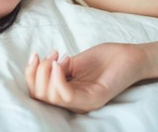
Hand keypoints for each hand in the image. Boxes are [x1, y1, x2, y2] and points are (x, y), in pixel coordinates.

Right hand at [25, 43, 145, 112]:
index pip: (38, 93)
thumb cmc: (102, 59)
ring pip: (50, 97)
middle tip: (50, 55)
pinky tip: (60, 63)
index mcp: (66, 93)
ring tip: (57, 56)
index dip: (30, 74)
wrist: (127, 56)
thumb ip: (58, 68)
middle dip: (37, 72)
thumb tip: (45, 67)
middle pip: (40, 96)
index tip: (36, 54)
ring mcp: (83, 102)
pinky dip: (58, 78)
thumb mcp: (72, 62)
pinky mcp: (93, 98)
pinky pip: (67, 95)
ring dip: (47, 71)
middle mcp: (73, 102)